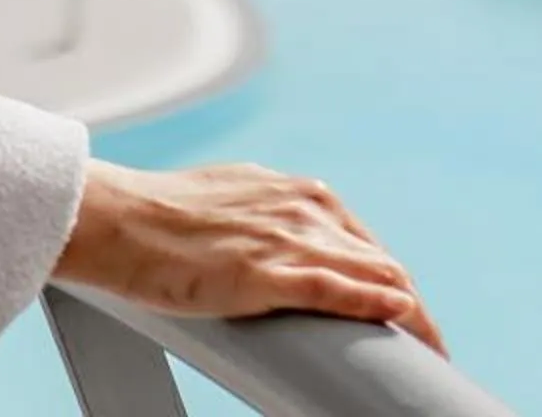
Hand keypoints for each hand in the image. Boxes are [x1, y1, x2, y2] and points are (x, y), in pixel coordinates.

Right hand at [52, 160, 446, 358]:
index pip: (365, 241)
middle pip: (383, 261)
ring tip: (429, 351)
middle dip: (412, 304)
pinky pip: (341, 290)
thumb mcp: (228, 202)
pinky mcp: (268, 272)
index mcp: (294, 191)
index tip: (403, 309)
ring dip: (412, 317)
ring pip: (375, 277)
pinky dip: (377, 305)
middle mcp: (302, 207)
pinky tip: (403, 320)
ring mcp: (288, 238)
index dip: (390, 279)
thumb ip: (264, 218)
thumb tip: (275, 246)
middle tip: (427, 343)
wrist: (112, 218)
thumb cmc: (155, 214)